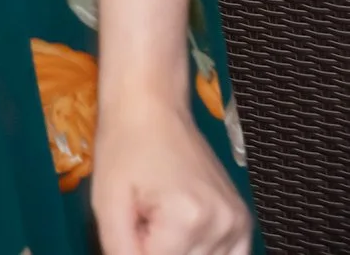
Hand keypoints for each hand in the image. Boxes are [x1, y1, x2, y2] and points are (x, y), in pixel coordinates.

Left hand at [93, 95, 251, 254]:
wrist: (153, 108)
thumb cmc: (125, 147)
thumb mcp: (106, 202)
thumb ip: (119, 249)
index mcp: (188, 219)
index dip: (135, 249)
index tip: (130, 226)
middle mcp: (223, 225)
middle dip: (155, 248)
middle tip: (142, 219)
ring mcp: (238, 224)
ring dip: (177, 251)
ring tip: (158, 221)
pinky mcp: (243, 221)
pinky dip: (203, 254)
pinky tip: (181, 235)